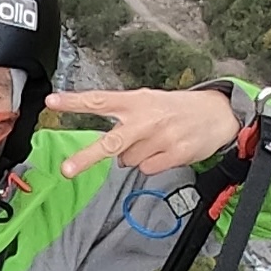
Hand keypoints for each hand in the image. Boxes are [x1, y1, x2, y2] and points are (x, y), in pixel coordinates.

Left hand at [48, 85, 240, 181]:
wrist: (217, 114)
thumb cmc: (176, 109)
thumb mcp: (148, 102)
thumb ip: (125, 118)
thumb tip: (112, 152)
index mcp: (136, 101)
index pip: (99, 100)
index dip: (75, 102)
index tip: (52, 102)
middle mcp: (145, 119)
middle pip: (110, 142)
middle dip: (87, 157)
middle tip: (66, 170)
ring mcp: (160, 138)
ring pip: (129, 161)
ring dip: (136, 156)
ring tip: (154, 142)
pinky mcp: (174, 154)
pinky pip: (148, 169)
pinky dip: (152, 164)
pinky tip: (165, 151)